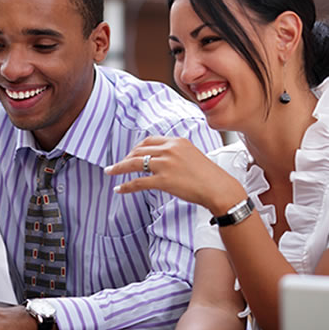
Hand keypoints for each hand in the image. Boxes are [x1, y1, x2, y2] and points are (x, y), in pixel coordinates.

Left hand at [104, 136, 245, 214]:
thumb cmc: (209, 176)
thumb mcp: (192, 155)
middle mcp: (170, 149)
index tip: (130, 154)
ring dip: (118, 168)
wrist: (220, 188)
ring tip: (110, 172)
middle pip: (139, 150)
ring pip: (134, 163)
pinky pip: (138, 181)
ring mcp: (166, 164)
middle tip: (117, 166)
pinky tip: (119, 189)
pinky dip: (126, 185)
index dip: (136, 148)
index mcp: (177, 141)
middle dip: (125, 158)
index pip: (149, 140)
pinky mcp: (164, 180)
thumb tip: (160, 159)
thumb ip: (176, 153)